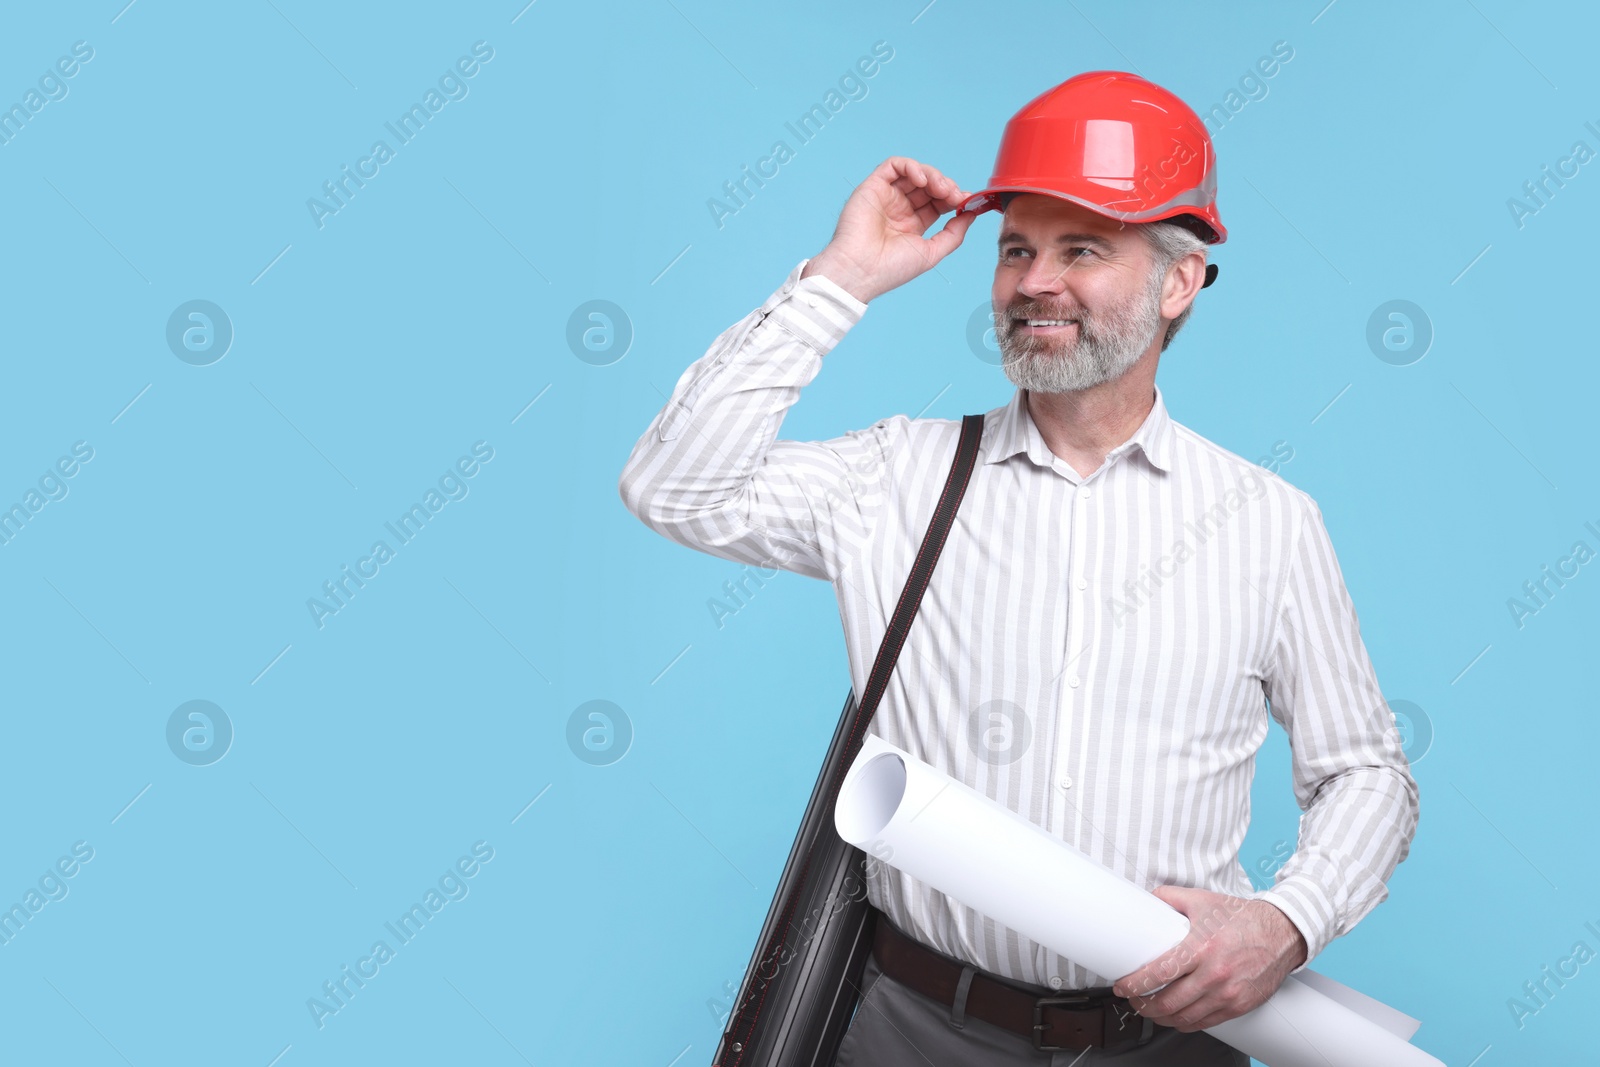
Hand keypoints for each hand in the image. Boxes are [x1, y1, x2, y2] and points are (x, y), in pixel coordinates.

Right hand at [801, 156, 974, 303]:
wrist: (861, 271)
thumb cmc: (890, 269)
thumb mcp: (931, 252)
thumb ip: (954, 233)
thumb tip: (971, 213)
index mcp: (911, 224)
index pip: (937, 202)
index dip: (953, 198)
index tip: (967, 201)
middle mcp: (898, 209)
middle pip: (929, 186)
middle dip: (946, 186)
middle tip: (955, 196)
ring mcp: (886, 196)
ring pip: (914, 172)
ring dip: (933, 176)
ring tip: (941, 188)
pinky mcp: (873, 186)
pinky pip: (894, 165)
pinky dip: (911, 166)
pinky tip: (923, 180)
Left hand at [1110, 886, 1307, 1031]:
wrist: (1282, 933)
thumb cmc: (1243, 918)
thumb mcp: (1203, 900)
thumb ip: (1170, 898)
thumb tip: (1147, 898)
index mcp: (1202, 948)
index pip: (1160, 973)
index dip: (1136, 984)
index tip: (1122, 986)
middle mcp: (1215, 974)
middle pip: (1168, 1003)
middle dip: (1143, 1006)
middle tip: (1133, 1000)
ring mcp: (1228, 994)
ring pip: (1185, 1018)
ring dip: (1161, 1018)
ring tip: (1150, 1010)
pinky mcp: (1239, 1006)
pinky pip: (1206, 1023)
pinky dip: (1185, 1024)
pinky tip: (1176, 1017)